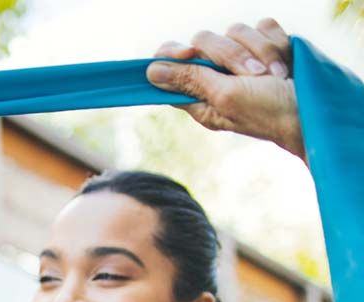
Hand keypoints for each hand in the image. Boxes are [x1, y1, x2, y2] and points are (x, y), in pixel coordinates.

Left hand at [146, 19, 304, 159]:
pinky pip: (264, 26)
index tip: (189, 53)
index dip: (174, 54)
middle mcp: (217, 75)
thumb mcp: (225, 97)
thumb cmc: (267, 112)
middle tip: (252, 75)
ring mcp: (243, 59)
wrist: (313, 108)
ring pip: (237, 30)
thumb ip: (191, 80)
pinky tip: (284, 64)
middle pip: (204, 40)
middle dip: (232, 55)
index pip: (171, 64)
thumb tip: (151, 72)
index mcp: (200, 94)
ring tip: (274, 75)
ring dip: (260, 51)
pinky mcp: (267, 46)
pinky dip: (276, 43)